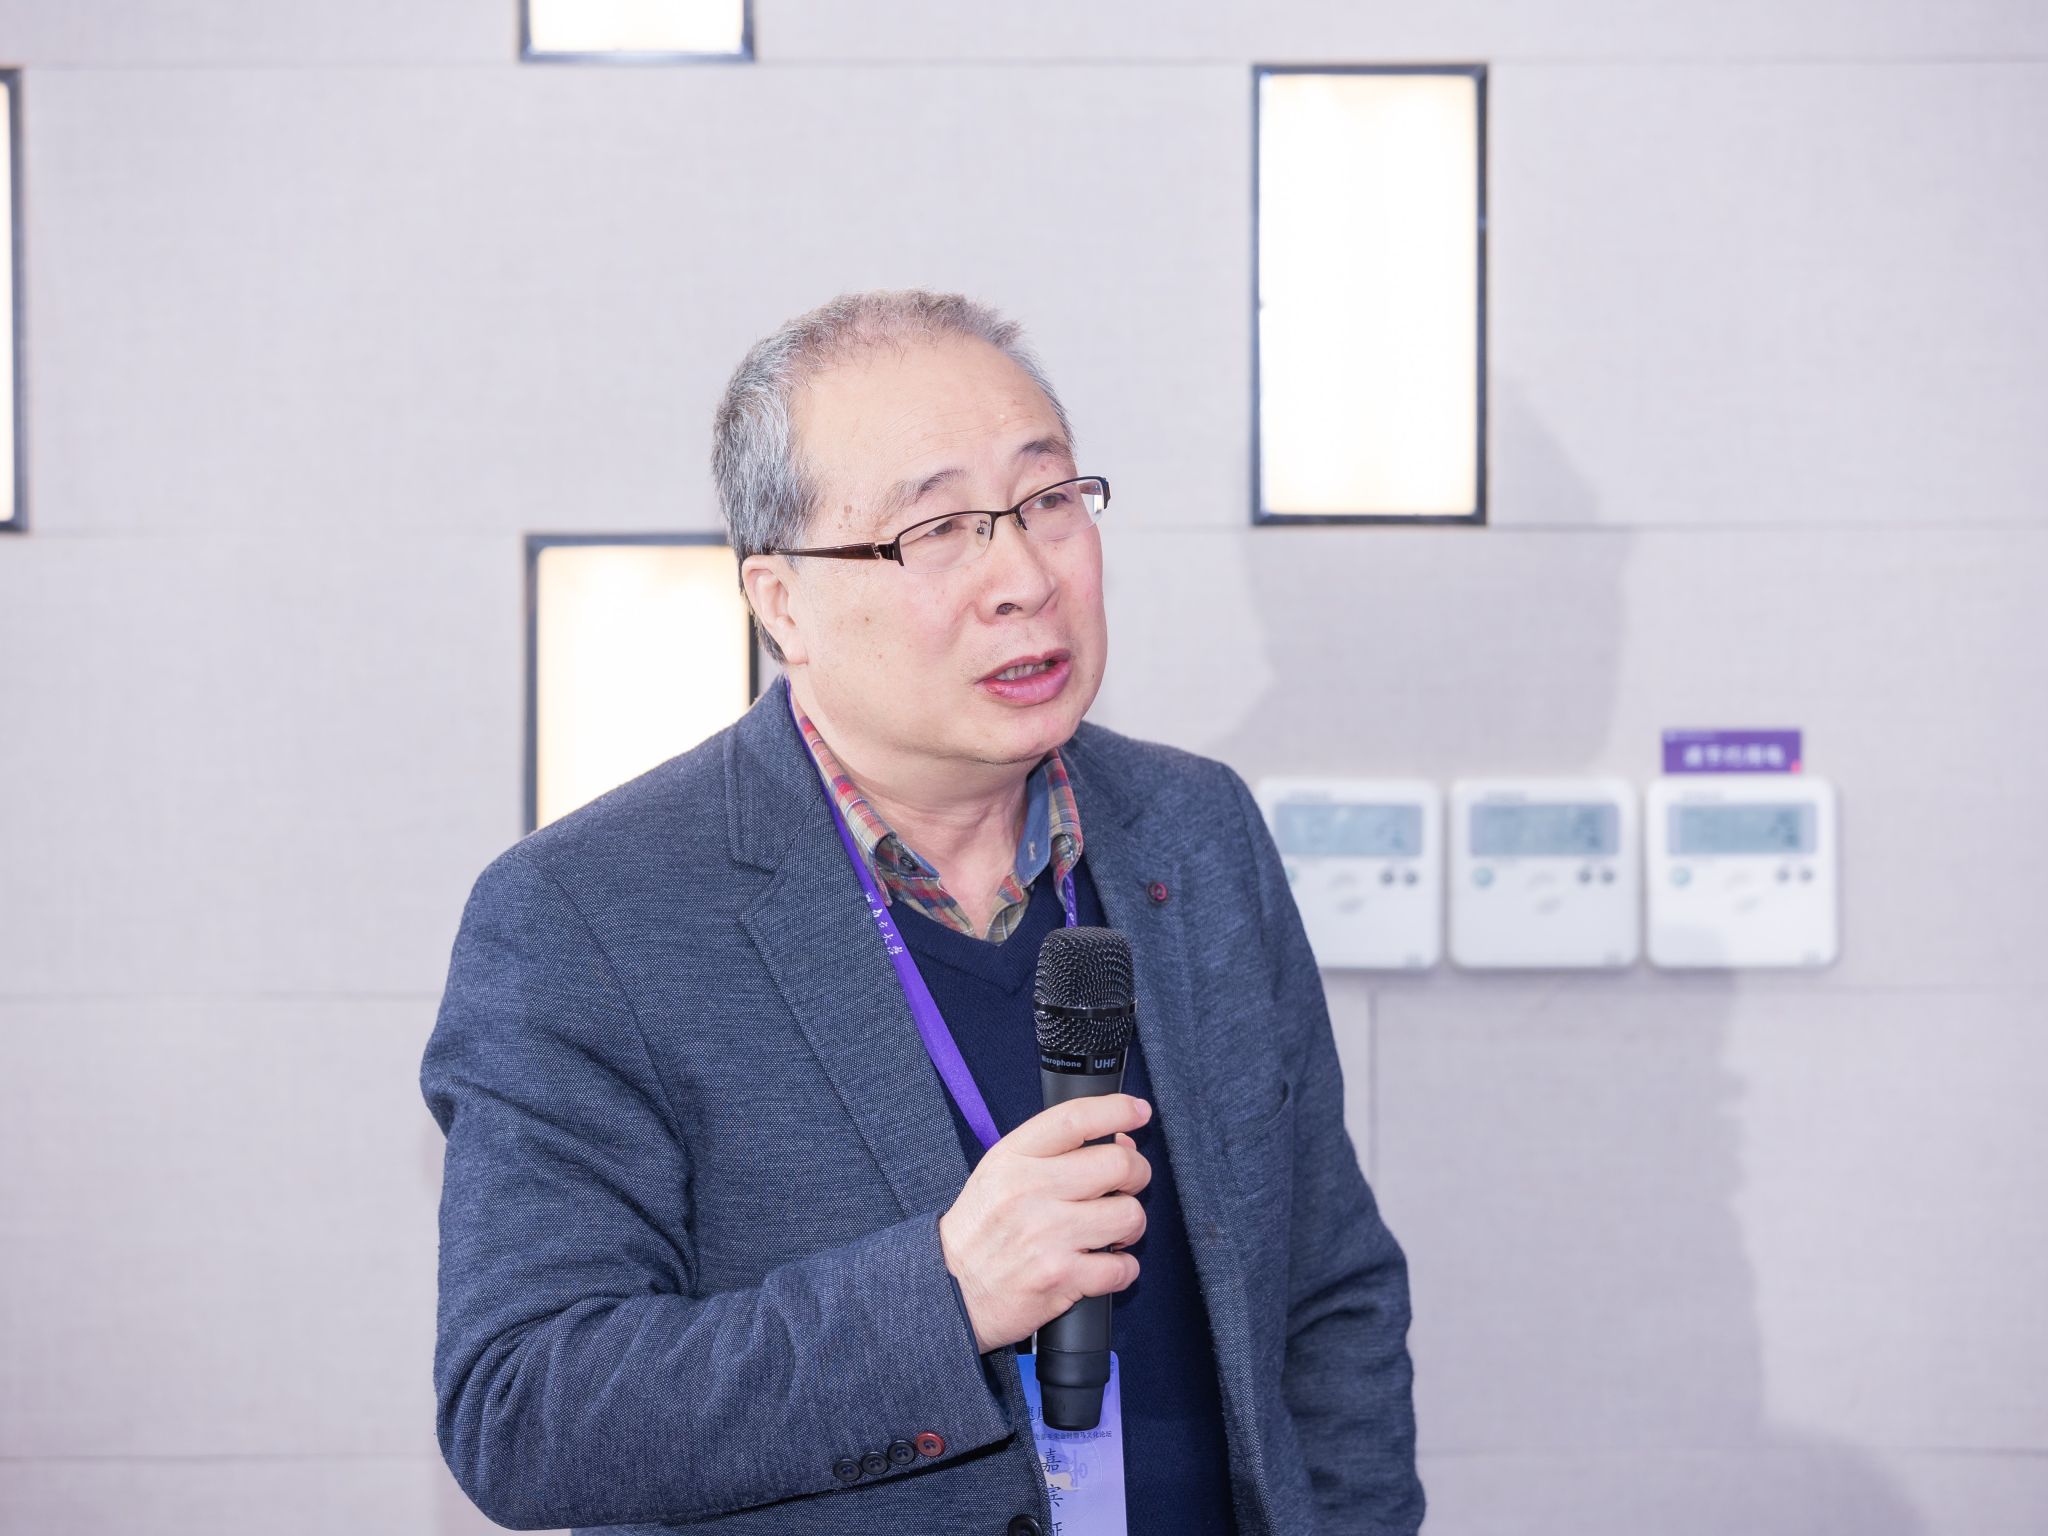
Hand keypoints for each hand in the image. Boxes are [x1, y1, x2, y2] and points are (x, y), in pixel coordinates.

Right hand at [937, 1093, 1153, 1353]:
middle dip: (1137, 1173)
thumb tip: (1120, 1140)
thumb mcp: (1001, 1171)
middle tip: (1127, 1185)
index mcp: (1013, 1157)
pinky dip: (1123, 1268)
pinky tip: (1104, 1264)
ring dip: (1130, 1225)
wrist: (950, 1289)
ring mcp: (1046, 1235)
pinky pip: (1122, 1267)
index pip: (1075, 1118)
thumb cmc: (982, 1229)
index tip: (1138, 1112)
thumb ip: (1053, 1152)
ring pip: (1129, 1215)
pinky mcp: (1060, 1278)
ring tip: (1112, 1230)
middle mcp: (1030, 1191)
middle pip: (1118, 1164)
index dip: (1117, 1109)